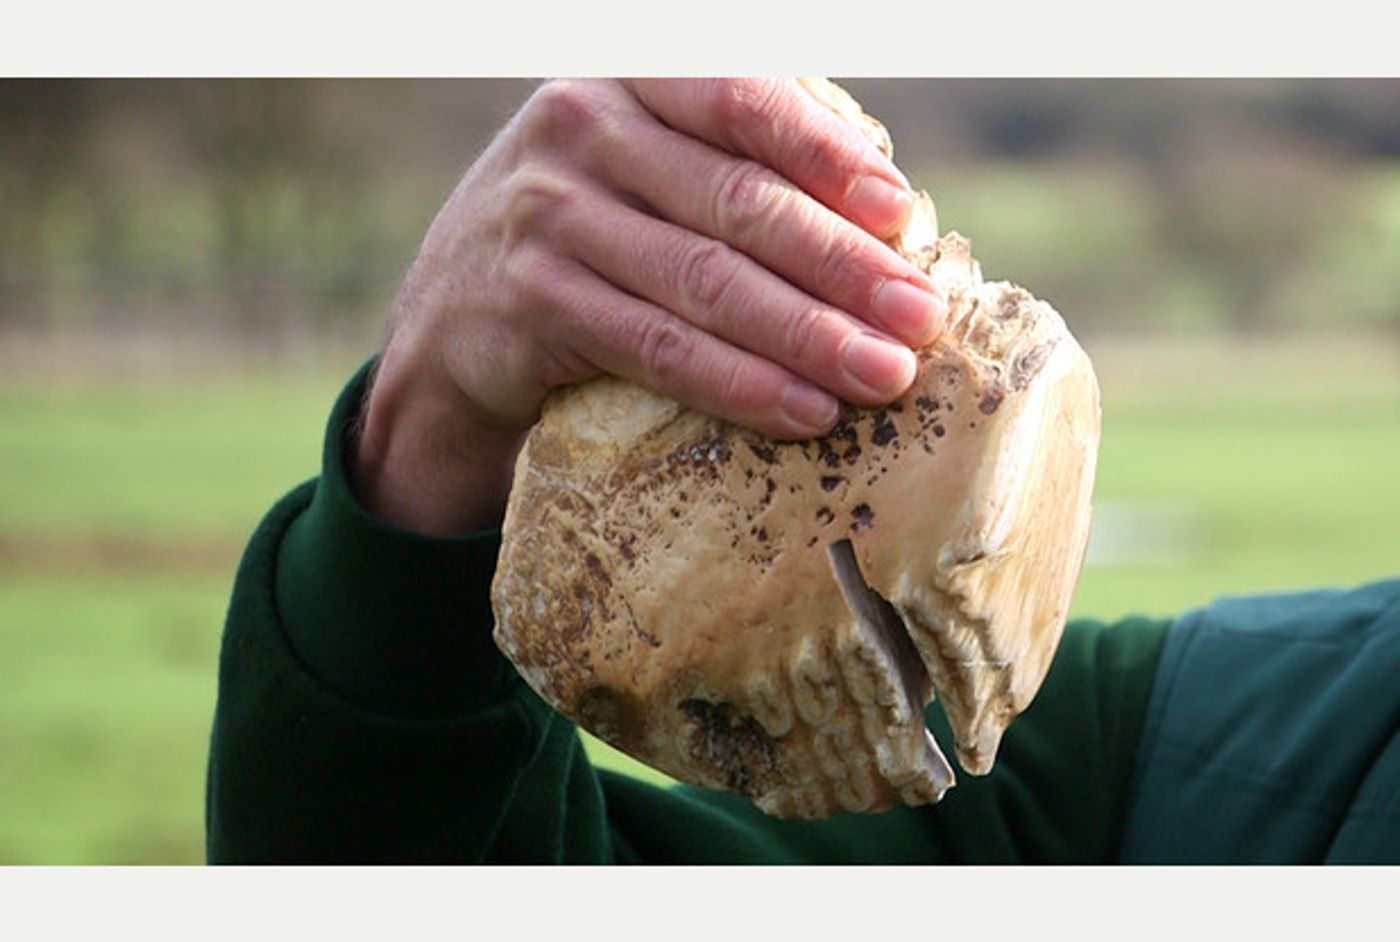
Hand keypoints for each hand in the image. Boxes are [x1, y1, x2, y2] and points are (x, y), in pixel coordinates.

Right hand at [353, 78, 945, 534]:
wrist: (449, 316)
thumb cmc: (587, 233)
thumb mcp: (642, 168)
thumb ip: (731, 165)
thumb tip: (884, 207)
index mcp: (627, 80)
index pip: (741, 100)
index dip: (828, 156)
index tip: (901, 211)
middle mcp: (581, 130)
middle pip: (737, 200)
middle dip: (842, 265)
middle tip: (918, 318)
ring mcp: (549, 215)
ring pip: (705, 281)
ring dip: (807, 335)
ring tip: (883, 376)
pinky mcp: (533, 302)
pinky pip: (658, 349)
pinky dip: (739, 383)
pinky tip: (804, 410)